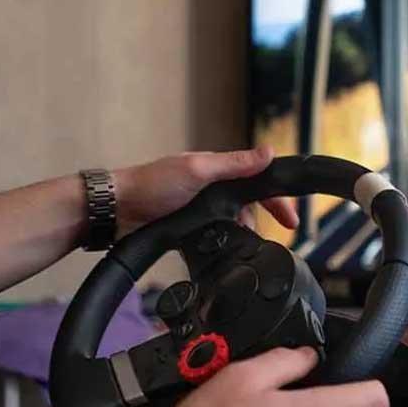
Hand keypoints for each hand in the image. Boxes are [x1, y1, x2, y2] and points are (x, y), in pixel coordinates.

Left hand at [113, 145, 298, 237]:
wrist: (115, 210)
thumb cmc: (151, 185)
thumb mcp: (198, 171)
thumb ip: (235, 164)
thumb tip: (268, 152)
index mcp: (216, 169)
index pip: (258, 181)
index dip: (277, 200)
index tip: (292, 220)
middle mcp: (211, 187)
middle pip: (249, 204)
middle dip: (264, 220)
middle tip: (277, 238)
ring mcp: (199, 208)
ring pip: (233, 223)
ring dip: (243, 235)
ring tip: (246, 248)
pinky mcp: (187, 227)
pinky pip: (215, 237)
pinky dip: (224, 245)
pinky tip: (226, 254)